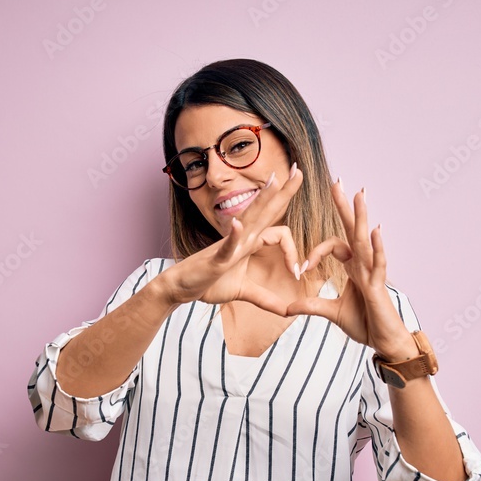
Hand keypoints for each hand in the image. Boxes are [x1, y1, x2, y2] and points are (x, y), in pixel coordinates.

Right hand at [158, 165, 306, 315]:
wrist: (181, 287)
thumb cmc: (209, 283)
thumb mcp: (244, 292)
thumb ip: (265, 299)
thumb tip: (287, 311)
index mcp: (250, 243)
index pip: (279, 233)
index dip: (292, 251)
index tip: (296, 273)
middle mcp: (241, 238)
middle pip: (266, 211)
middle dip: (283, 191)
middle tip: (299, 169)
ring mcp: (228, 246)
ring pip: (248, 218)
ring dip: (261, 200)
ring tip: (274, 181)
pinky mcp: (216, 258)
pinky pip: (226, 245)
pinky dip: (232, 235)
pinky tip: (237, 225)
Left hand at [285, 180, 416, 359]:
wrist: (383, 343)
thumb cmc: (365, 325)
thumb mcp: (330, 314)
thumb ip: (310, 306)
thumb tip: (287, 308)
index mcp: (353, 268)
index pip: (334, 246)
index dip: (315, 253)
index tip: (302, 268)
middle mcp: (364, 265)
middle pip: (352, 230)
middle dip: (344, 206)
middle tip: (337, 181)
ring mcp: (373, 273)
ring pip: (365, 240)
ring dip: (361, 217)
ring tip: (359, 194)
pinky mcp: (379, 286)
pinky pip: (378, 263)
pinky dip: (377, 247)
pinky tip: (375, 230)